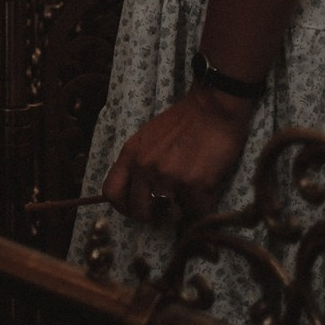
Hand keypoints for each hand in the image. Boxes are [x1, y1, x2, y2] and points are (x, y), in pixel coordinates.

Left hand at [103, 86, 252, 225]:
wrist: (212, 109)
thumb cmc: (182, 123)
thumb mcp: (146, 139)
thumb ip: (139, 164)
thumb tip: (139, 193)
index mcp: (130, 155)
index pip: (111, 192)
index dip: (123, 206)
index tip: (137, 207)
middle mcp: (145, 167)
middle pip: (138, 211)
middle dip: (154, 216)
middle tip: (166, 208)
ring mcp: (170, 177)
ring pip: (166, 215)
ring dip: (178, 212)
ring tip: (186, 199)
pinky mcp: (196, 184)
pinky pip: (196, 210)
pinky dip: (200, 206)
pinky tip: (204, 191)